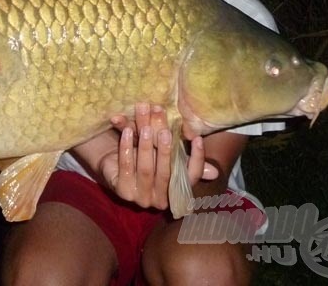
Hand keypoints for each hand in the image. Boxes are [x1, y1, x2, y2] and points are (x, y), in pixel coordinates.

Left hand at [99, 104, 215, 207]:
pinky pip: (126, 166)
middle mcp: (160, 199)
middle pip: (166, 172)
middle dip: (165, 150)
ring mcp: (140, 197)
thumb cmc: (144, 155)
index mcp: (175, 190)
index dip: (197, 159)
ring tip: (145, 128)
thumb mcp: (163, 152)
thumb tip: (215, 173)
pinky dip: (126, 147)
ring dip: (145, 147)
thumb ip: (183, 157)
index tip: (197, 138)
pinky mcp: (122, 191)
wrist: (112, 160)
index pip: (191, 177)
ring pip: (146, 169)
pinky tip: (126, 131)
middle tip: (165, 131)